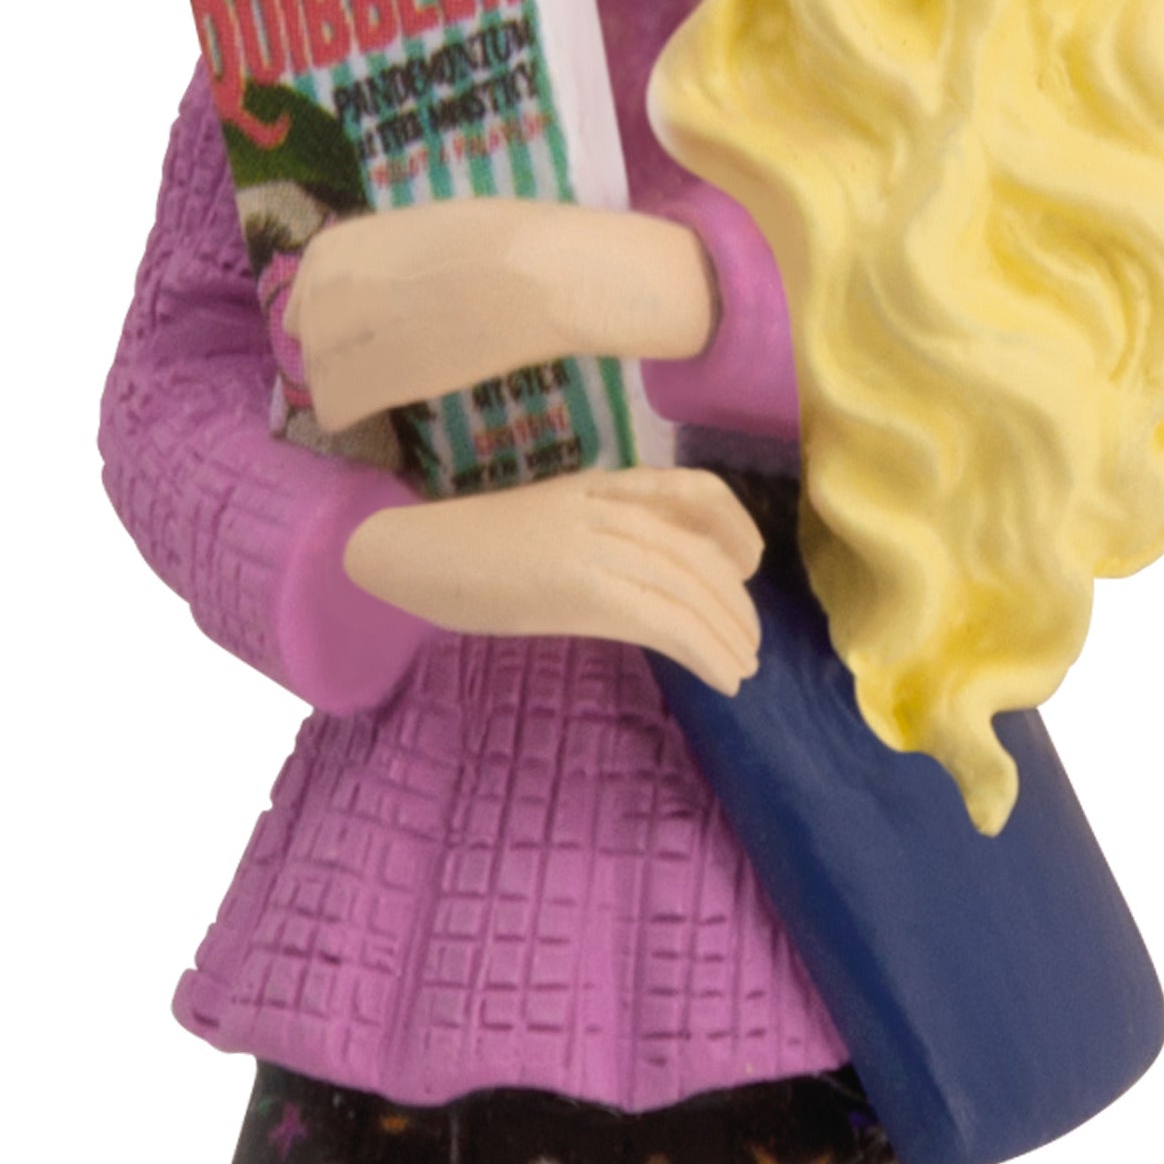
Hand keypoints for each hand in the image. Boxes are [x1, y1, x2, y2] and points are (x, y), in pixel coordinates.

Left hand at [292, 200, 715, 431]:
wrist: (531, 273)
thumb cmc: (494, 237)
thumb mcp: (415, 230)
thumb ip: (379, 261)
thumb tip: (381, 286)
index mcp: (332, 247)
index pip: (306, 302)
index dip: (341, 319)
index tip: (377, 325)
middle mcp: (320, 291)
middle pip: (312, 346)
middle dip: (347, 354)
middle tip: (397, 356)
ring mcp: (336, 339)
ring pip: (321, 382)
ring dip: (354, 385)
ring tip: (406, 376)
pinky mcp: (365, 384)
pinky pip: (337, 412)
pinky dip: (360, 413)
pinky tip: (398, 401)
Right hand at [343, 468, 763, 693]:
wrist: (414, 553)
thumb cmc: (473, 549)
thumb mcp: (552, 525)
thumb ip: (602, 534)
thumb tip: (655, 576)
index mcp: (601, 485)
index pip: (694, 489)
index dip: (734, 527)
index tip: (750, 564)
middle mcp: (607, 506)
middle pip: (698, 551)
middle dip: (735, 602)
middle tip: (750, 642)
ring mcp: (594, 543)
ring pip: (689, 587)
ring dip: (728, 633)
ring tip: (743, 668)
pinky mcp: (582, 585)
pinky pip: (665, 619)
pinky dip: (705, 650)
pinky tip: (721, 678)